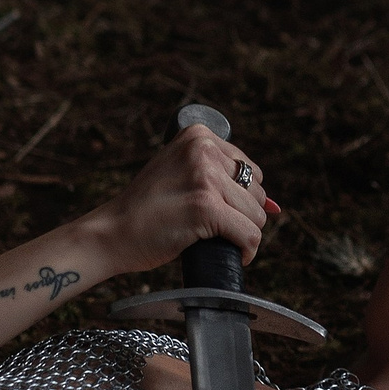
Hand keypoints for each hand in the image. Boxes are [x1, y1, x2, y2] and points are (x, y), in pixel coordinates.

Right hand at [89, 118, 277, 276]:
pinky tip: (234, 255)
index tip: (217, 211)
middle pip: (256, 192)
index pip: (250, 170)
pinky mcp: (205, 207)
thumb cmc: (147, 210)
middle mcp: (203, 150)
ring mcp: (205, 177)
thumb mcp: (182, 177)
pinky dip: (247, 251)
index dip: (240, 198)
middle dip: (242, 216)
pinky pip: (249, 235)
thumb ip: (223, 182)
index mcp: (198, 135)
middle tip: (211, 227)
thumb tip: (276, 207)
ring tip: (216, 240)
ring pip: (256, 216)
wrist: (112, 232)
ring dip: (243, 235)